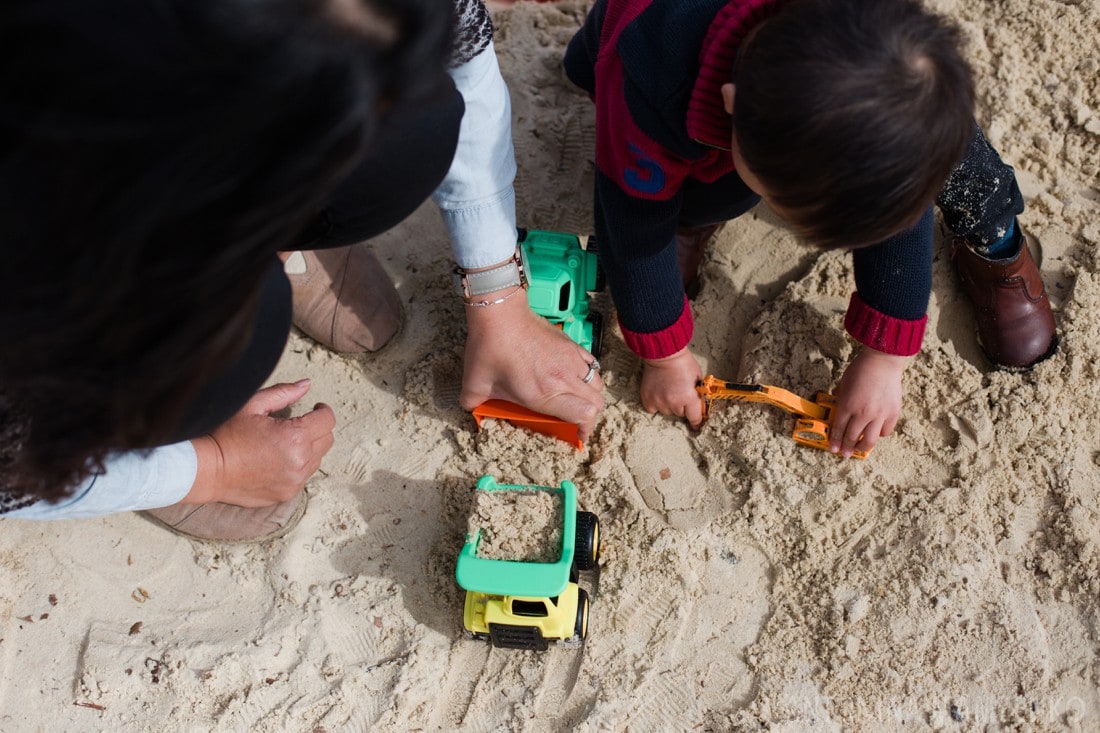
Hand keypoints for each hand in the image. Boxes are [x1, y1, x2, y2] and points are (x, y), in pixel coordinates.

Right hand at [183, 379, 335, 505]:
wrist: (207, 470)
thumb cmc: (227, 435)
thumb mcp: (252, 406)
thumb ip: (283, 393)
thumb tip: (306, 385)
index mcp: (295, 437)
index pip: (327, 420)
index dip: (322, 411)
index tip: (314, 409)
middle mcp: (300, 461)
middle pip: (327, 440)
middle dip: (318, 429)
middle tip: (300, 424)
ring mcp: (295, 480)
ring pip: (317, 459)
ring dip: (309, 448)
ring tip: (285, 443)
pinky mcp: (287, 493)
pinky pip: (303, 476)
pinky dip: (297, 466)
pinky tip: (278, 460)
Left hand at [461, 289, 604, 439]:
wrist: (500, 314)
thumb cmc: (489, 347)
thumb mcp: (475, 383)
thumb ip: (473, 403)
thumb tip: (471, 410)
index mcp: (544, 393)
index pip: (584, 415)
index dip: (585, 429)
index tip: (578, 435)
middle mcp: (563, 378)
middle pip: (596, 403)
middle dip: (590, 417)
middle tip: (578, 421)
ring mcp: (570, 360)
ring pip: (597, 384)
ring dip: (590, 396)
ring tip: (577, 400)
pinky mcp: (571, 345)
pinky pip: (592, 365)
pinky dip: (590, 375)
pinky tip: (575, 377)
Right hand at [640, 347, 703, 428]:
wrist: (663, 354)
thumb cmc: (683, 364)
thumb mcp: (697, 379)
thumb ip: (697, 395)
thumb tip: (697, 409)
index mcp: (689, 397)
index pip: (694, 418)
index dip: (696, 422)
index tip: (696, 426)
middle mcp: (674, 402)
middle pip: (680, 414)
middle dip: (681, 406)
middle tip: (679, 392)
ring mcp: (659, 401)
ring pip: (666, 412)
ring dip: (668, 404)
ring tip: (668, 389)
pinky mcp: (647, 399)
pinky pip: (653, 409)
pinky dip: (656, 404)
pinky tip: (658, 393)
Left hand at [830, 347, 908, 456]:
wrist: (882, 361)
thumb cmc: (860, 370)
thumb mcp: (843, 385)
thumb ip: (841, 401)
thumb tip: (840, 414)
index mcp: (847, 405)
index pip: (838, 429)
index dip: (835, 441)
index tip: (833, 449)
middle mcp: (863, 413)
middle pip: (852, 437)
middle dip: (846, 448)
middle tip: (844, 454)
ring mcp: (879, 414)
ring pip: (870, 440)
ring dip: (862, 447)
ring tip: (859, 449)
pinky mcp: (893, 413)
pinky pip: (885, 431)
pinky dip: (880, 434)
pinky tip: (875, 432)